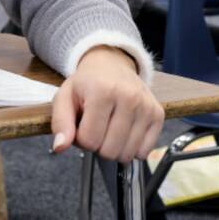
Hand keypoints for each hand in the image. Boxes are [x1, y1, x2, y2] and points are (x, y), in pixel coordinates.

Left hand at [50, 46, 163, 161]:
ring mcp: (146, 107)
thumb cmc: (87, 83)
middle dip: (97, 145)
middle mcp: (129, 98)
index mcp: (102, 91)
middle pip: (109, 151)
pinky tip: (124, 132)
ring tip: (108, 128)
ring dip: (114, 148)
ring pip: (127, 154)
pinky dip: (131, 148)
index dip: (80, 139)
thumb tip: (60, 147)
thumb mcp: (64, 97)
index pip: (89, 140)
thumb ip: (60, 123)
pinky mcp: (158, 115)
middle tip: (95, 127)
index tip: (82, 125)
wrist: (111, 65)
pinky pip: (144, 151)